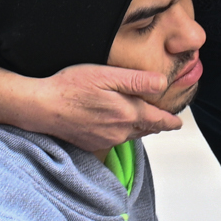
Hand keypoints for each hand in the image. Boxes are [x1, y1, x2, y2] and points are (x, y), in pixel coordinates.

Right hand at [0, 62, 179, 154]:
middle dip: (155, 124)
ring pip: (130, 135)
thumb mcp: (107, 76)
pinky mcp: (92, 144)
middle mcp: (120, 132)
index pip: (158, 121)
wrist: (42, 108)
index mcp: (128, 114)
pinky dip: (119, 132)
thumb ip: (137, 81)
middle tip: (162, 119)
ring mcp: (105, 140)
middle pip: (145, 130)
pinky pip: (114, 139)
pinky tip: (113, 123)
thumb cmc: (71, 87)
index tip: (178, 124)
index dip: (170, 121)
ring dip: (137, 128)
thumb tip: (162, 84)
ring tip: (140, 119)